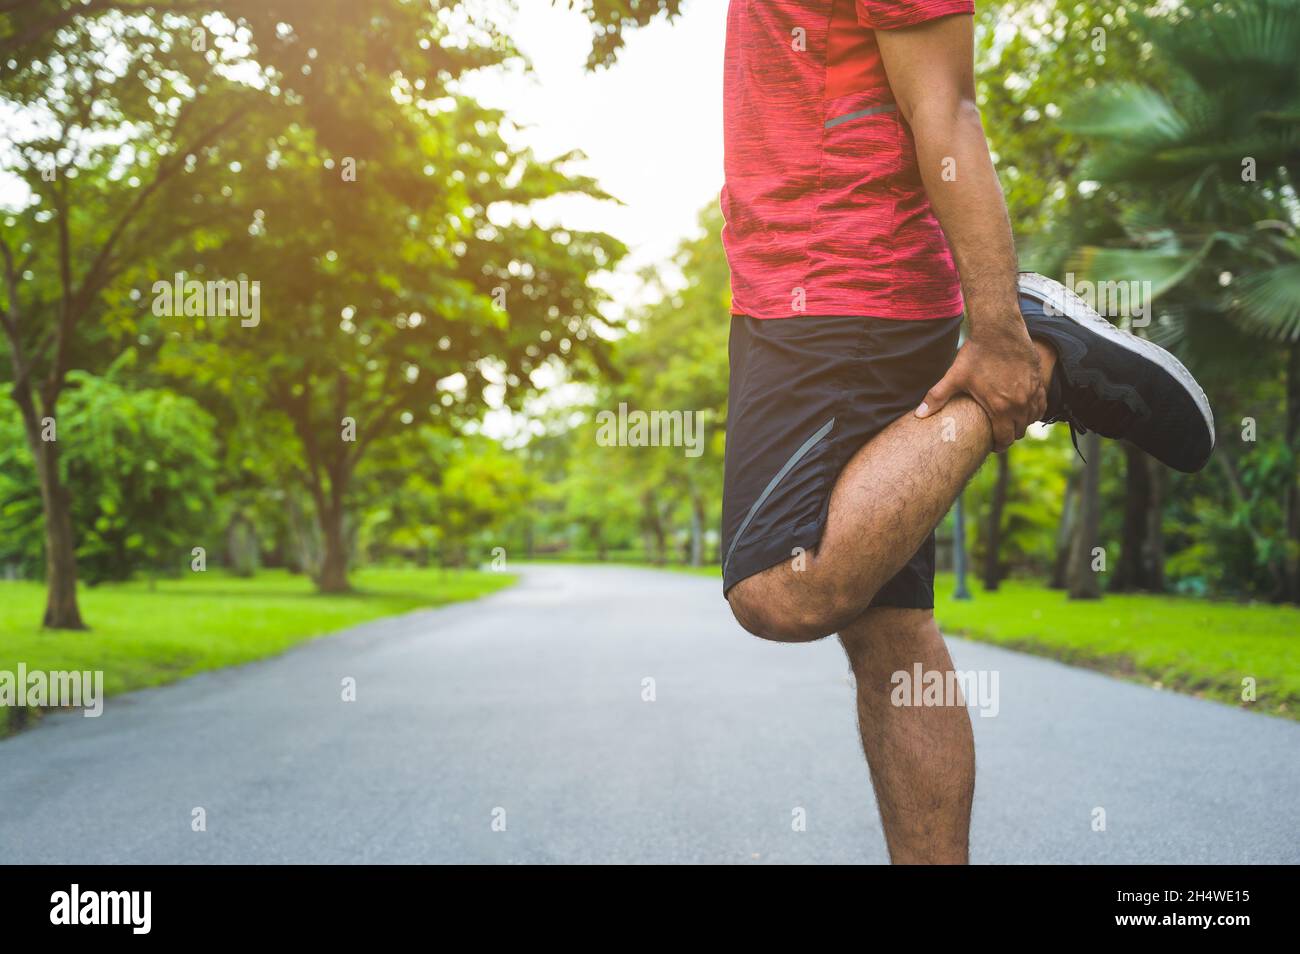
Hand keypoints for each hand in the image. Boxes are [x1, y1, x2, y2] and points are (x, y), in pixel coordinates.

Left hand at [915, 324, 1045, 451]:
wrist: (999, 330)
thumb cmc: (976, 354)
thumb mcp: (955, 377)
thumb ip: (937, 398)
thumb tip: (919, 414)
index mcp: (1001, 408)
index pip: (1004, 439)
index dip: (998, 445)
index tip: (993, 445)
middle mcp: (1020, 404)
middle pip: (1019, 432)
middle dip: (1009, 435)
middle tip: (999, 434)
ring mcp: (1032, 393)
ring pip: (1031, 420)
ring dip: (1021, 423)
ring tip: (1009, 422)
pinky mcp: (1039, 382)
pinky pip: (1041, 405)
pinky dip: (1033, 410)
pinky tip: (1023, 409)